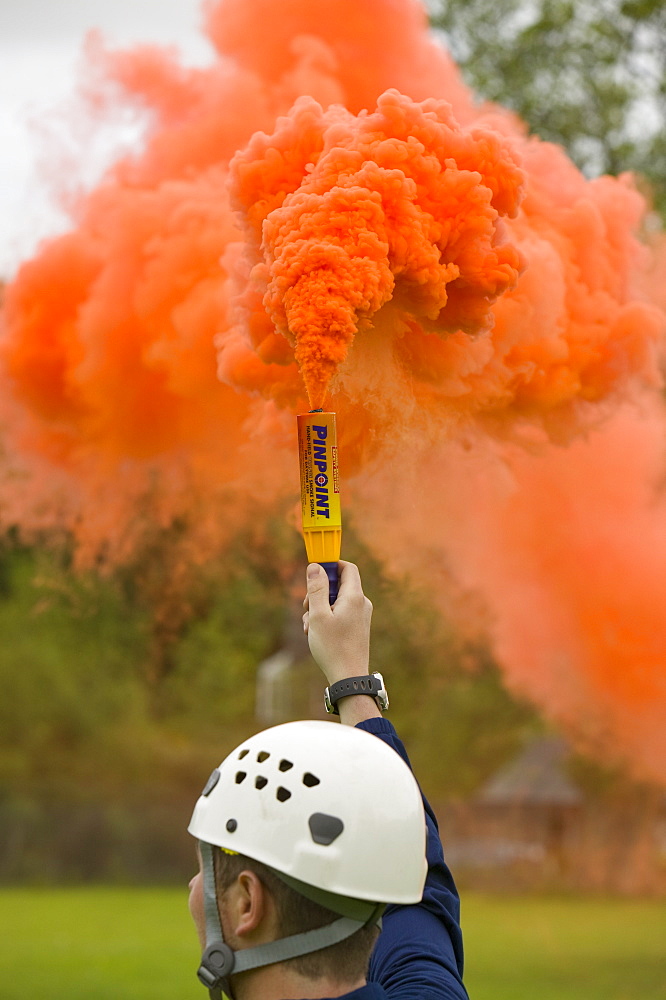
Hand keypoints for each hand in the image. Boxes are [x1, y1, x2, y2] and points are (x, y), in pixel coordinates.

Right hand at [302, 561, 372, 685]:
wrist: (349, 678)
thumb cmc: (333, 647)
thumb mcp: (318, 615)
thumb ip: (316, 589)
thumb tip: (315, 566)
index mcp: (354, 597)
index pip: (347, 568)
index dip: (331, 565)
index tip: (314, 573)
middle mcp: (361, 604)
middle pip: (338, 585)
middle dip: (319, 592)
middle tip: (306, 607)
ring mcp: (360, 616)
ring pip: (336, 601)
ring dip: (319, 609)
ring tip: (309, 627)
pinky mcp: (357, 627)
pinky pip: (340, 614)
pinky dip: (326, 619)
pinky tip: (316, 634)